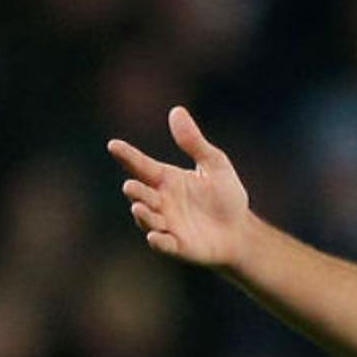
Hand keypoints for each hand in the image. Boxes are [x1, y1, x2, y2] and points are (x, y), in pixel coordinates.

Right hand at [107, 106, 251, 268]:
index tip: (114, 145)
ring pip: (147, 219)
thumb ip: (194, 142)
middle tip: (132, 186)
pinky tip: (156, 237)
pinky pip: (164, 244)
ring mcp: (167, 224)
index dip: (127, 155)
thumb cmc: (226, 196)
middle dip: (135, 191)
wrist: (241, 230)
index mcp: (166, 179)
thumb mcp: (215, 164)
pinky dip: (158, 241)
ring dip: (143, 214)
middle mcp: (160, 201)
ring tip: (140, 207)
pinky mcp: (178, 245)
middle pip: (140, 194)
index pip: (141, 165)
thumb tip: (177, 110)